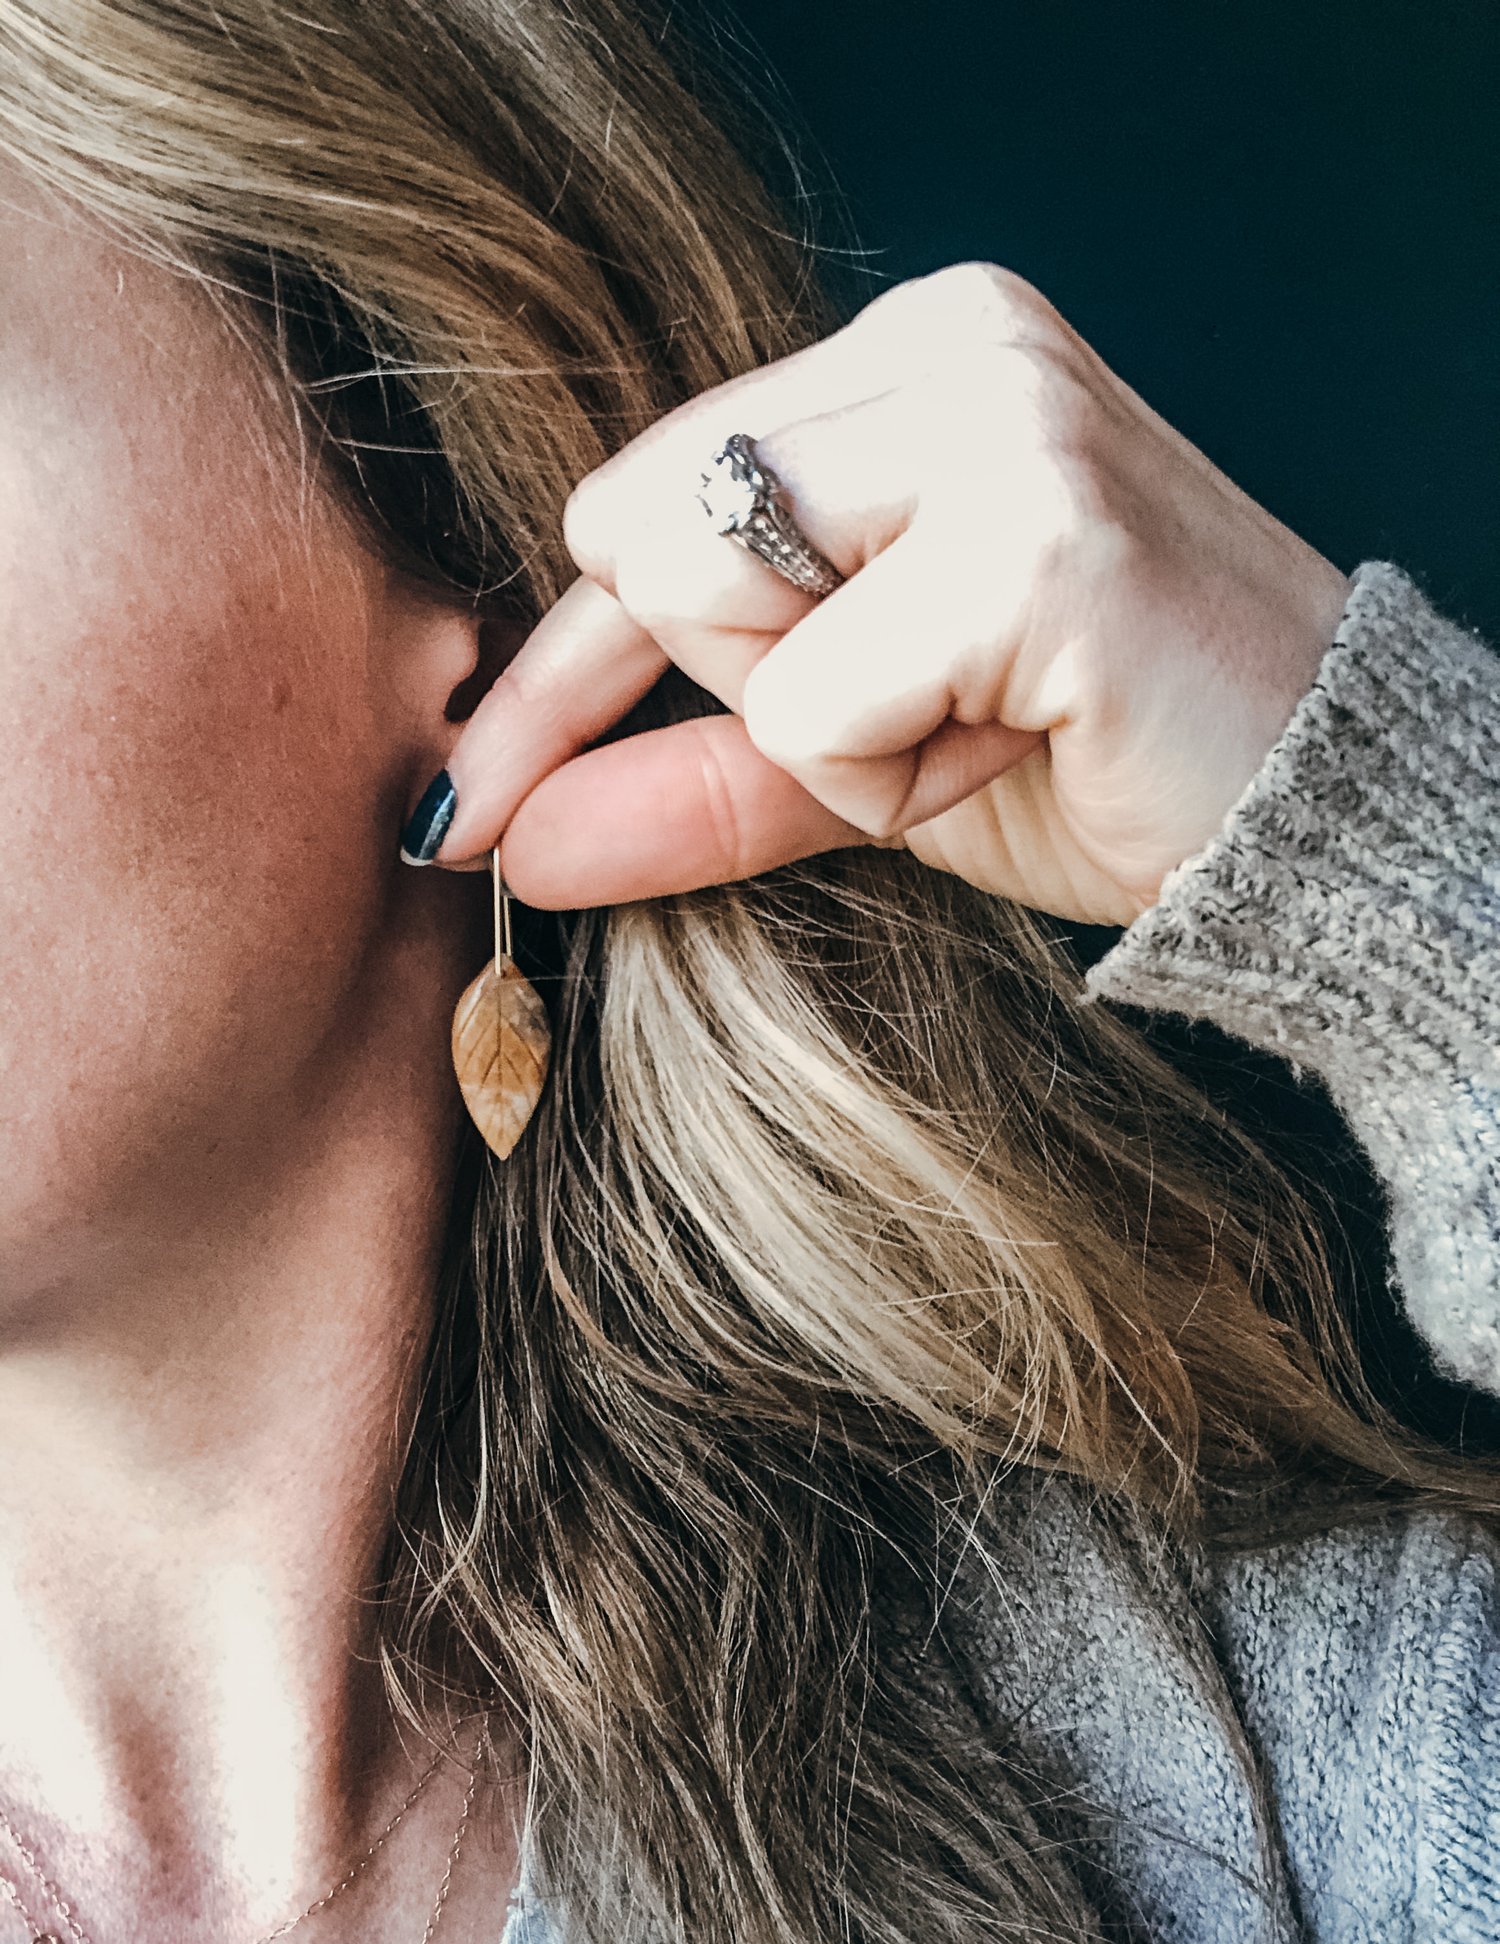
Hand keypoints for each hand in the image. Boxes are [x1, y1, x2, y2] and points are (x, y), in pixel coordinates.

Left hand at [425, 262, 1352, 927]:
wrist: (1311, 817)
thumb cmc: (1093, 762)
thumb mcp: (859, 764)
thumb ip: (683, 774)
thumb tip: (499, 836)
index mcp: (905, 355)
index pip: (639, 497)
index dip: (556, 666)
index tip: (476, 792)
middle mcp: (950, 340)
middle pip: (643, 536)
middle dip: (744, 686)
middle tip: (921, 721)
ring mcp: (1001, 415)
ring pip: (705, 592)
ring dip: (821, 733)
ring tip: (975, 728)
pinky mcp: (1037, 529)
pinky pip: (808, 697)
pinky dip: (882, 777)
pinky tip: (1015, 746)